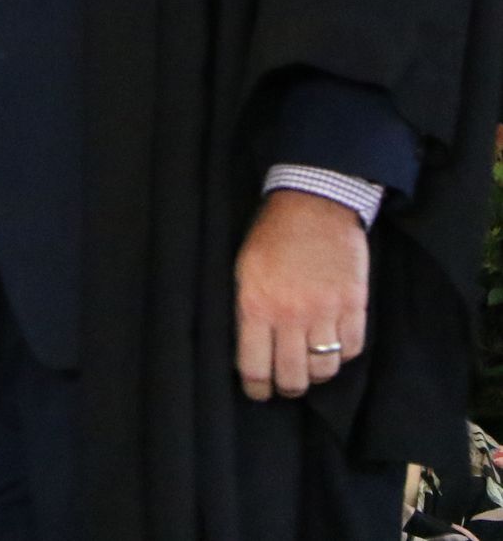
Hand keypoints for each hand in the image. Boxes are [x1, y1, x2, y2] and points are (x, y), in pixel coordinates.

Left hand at [234, 188, 368, 400]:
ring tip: (309, 367)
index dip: (256, 388)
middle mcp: (291, 314)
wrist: (314, 206)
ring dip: (316, 374)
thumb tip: (249, 349)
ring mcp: (326, 311)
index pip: (254, 367)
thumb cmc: (272, 237)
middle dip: (287, 388)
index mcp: (255, 305)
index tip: (258, 394)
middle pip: (293, 376)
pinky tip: (332, 347)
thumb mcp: (244, 271)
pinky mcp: (355, 305)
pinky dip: (342, 355)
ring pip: (325, 369)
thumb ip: (247, 311)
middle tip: (286, 386)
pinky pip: (352, 349)